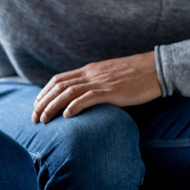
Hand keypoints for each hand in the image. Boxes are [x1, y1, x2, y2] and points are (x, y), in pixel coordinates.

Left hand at [32, 52, 161, 122]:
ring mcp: (100, 82)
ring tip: (44, 119)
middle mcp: (91, 74)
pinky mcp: (111, 91)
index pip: (59, 79)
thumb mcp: (110, 77)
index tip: (36, 106)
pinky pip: (88, 97)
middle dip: (43, 102)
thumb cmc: (136, 75)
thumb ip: (97, 84)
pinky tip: (66, 116)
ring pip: (68, 92)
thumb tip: (85, 99)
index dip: (44, 93)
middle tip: (34, 118)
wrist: (156, 69)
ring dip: (52, 106)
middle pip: (58, 86)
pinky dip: (74, 106)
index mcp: (89, 70)